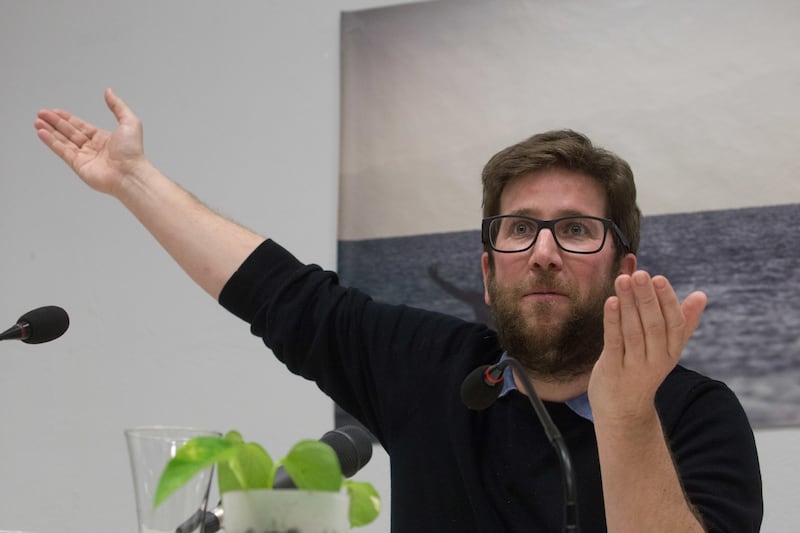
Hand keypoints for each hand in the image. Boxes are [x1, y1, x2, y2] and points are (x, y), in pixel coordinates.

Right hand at [34, 88, 145, 196]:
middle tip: (41, 113)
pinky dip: (51, 142)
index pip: (80, 126)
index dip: (67, 118)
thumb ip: (117, 106)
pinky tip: (42, 133)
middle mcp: (93, 148)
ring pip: (63, 141)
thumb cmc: (132, 152)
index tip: (55, 111)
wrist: (129, 174)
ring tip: (37, 122)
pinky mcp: (78, 166)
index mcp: (103, 138)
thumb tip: (109, 91)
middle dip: (54, 122)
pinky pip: (62, 151)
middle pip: (69, 132)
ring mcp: (85, 157)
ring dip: (50, 131)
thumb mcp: (129, 122)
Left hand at [588, 271, 707, 424]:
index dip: (667, 301)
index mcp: (670, 352)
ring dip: (628, 304)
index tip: (659, 278)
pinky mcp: (612, 370)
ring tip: (623, 280)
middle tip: (640, 274)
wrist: (623, 413)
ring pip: (633, 331)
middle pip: (654, 325)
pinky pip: (614, 342)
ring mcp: (634, 366)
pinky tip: (611, 302)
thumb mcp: (666, 350)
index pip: (674, 324)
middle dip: (647, 298)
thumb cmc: (643, 372)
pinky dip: (612, 321)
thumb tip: (701, 295)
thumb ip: (683, 323)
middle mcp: (655, 359)